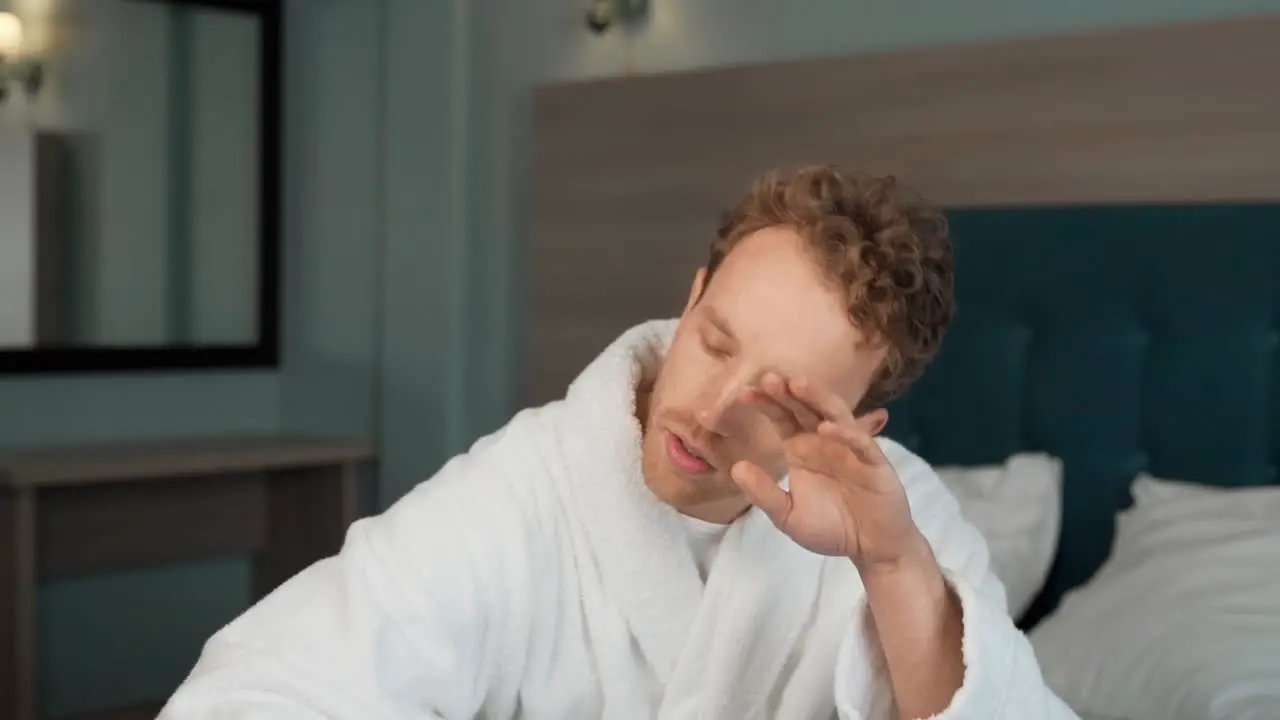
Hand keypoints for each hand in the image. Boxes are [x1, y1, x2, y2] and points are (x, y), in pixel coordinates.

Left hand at [729, 373, 922, 569]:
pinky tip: (825, 428)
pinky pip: (860, 442)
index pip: (781, 417)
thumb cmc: (830, 528)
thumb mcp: (788, 515)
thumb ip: (764, 493)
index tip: (742, 393)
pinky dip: (844, 433)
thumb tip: (736, 468)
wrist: (871, 549)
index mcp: (801, 448)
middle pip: (804, 409)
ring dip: (816, 398)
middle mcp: (824, 440)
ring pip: (834, 414)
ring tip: (796, 385)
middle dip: (787, 393)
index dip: (765, 404)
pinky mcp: (874, 462)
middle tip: (767, 378)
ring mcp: (850, 447)